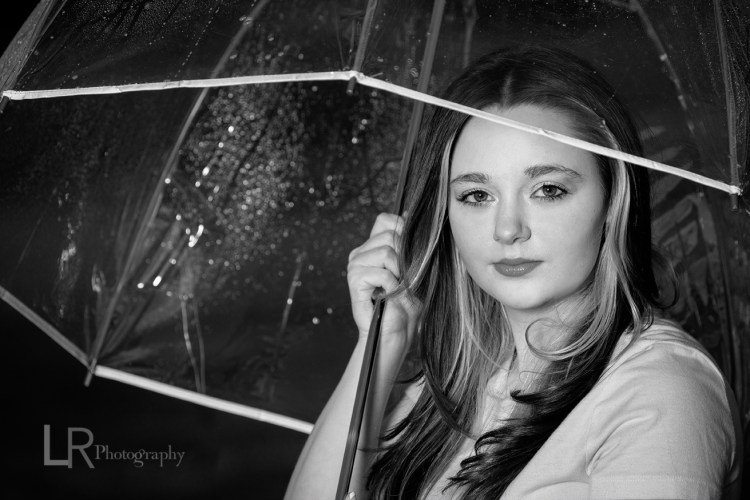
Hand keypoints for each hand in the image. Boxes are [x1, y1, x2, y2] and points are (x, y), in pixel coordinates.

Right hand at [347, 212, 420, 351]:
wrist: (394, 335)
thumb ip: (411, 243)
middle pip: (390, 235)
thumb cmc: (406, 305)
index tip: (411, 253)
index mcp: (372, 247)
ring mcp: (355, 265)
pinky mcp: (354, 280)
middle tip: (405, 279)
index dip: (402, 230)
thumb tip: (410, 214)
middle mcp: (360, 253)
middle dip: (405, 257)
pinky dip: (393, 286)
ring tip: (397, 289)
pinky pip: (381, 272)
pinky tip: (389, 297)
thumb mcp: (415, 270)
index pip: (385, 219)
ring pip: (386, 251)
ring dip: (400, 273)